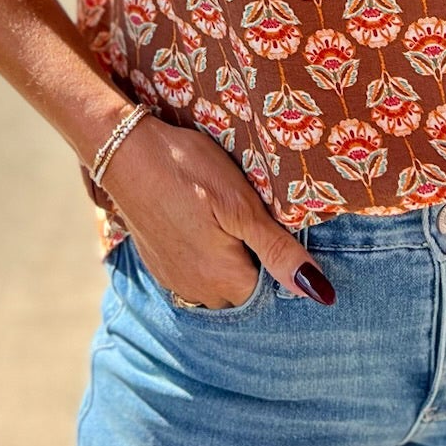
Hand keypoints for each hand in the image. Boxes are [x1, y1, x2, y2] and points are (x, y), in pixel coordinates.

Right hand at [100, 116, 334, 306]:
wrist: (125, 152)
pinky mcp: (159, 265)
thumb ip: (278, 251)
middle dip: (256, 266)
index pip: (272, 292)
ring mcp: (174, 280)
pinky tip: (205, 228)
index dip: (282, 265)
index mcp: (225, 279)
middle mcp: (198, 291)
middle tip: (254, 221)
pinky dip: (206, 259)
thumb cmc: (188, 170)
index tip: (278, 232)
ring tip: (231, 222)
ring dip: (230, 264)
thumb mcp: (241, 204)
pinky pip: (194, 277)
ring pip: (218, 287)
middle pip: (245, 293)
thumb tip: (320, 294)